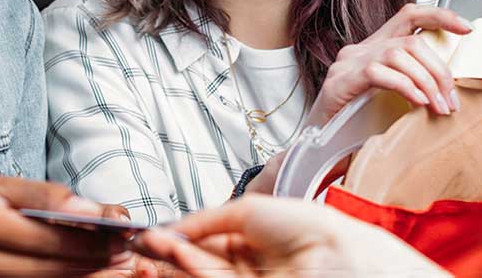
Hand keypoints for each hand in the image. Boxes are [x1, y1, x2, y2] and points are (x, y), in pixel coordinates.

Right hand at [129, 195, 449, 277]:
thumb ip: (206, 219)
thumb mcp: (248, 209)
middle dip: (167, 250)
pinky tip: (175, 257)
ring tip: (153, 244)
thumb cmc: (310, 228)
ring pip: (197, 275)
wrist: (336, 258)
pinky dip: (188, 270)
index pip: (204, 239)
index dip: (178, 236)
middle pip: (195, 260)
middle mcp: (247, 264)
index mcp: (253, 238)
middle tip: (145, 240)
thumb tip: (175, 228)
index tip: (154, 231)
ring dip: (172, 261)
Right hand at [303, 3, 471, 125]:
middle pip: (411, 42)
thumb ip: (414, 86)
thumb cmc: (355, 127)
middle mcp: (360, 50)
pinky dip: (404, 87)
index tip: (467, 28)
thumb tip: (451, 90)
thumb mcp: (391, 100)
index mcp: (375, 48)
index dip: (439, 16)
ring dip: (426, 82)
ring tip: (438, 107)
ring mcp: (348, 63)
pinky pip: (378, 73)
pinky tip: (417, 103)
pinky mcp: (340, 81)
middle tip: (450, 100)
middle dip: (439, 70)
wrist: (317, 149)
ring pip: (398, 54)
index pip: (409, 16)